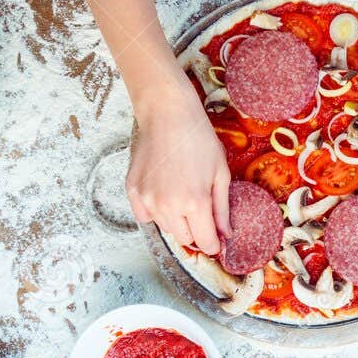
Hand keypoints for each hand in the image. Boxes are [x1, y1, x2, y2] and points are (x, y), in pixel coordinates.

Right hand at [127, 85, 228, 255]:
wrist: (167, 114)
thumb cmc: (198, 139)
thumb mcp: (220, 174)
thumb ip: (222, 209)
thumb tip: (225, 235)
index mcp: (195, 203)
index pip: (206, 243)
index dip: (214, 243)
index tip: (216, 238)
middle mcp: (169, 206)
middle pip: (185, 239)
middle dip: (196, 230)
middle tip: (199, 208)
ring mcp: (148, 199)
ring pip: (166, 228)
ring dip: (176, 219)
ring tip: (180, 191)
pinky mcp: (132, 191)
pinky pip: (145, 216)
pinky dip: (154, 211)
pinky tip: (163, 191)